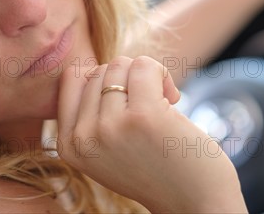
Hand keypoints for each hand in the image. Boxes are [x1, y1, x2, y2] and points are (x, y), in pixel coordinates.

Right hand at [57, 56, 246, 212]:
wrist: (195, 204)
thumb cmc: (154, 168)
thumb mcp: (105, 149)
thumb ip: (89, 115)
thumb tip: (90, 66)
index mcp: (69, 145)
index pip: (71, 79)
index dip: (102, 79)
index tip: (124, 99)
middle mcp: (82, 138)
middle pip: (99, 70)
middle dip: (127, 79)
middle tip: (148, 105)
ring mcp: (110, 127)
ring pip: (120, 65)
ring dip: (146, 76)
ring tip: (161, 103)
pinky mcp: (142, 116)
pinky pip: (144, 66)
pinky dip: (162, 73)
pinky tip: (173, 97)